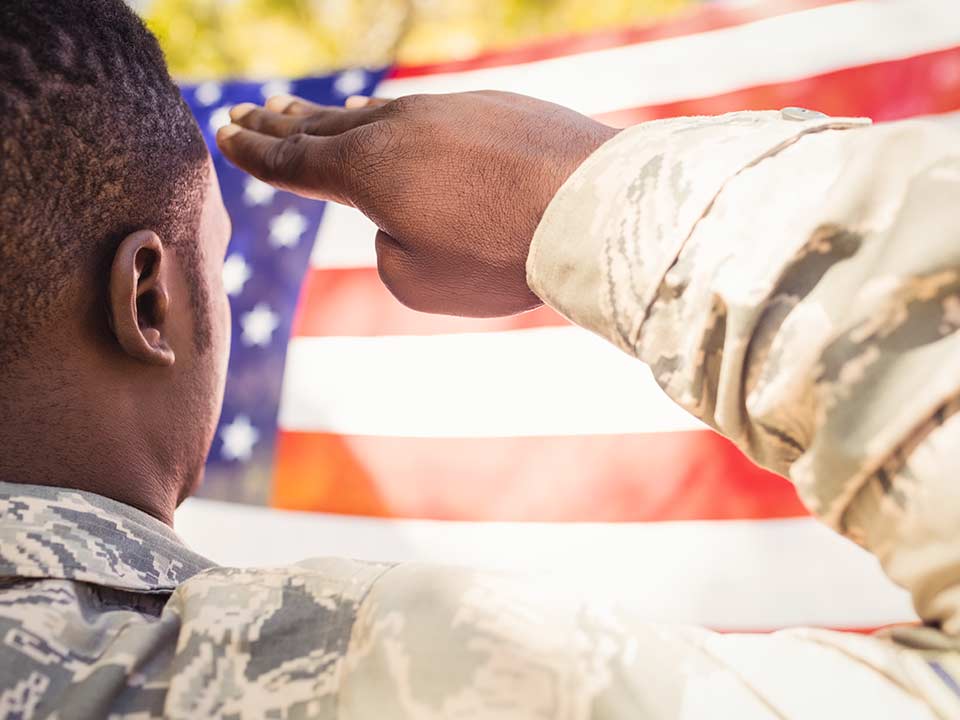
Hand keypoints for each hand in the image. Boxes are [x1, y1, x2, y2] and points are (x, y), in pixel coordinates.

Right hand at [217, 91, 616, 316]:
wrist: (589, 204)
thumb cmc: (500, 255)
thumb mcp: (420, 282)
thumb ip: (388, 251)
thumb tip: (399, 219)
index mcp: (366, 171)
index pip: (294, 161)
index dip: (255, 152)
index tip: (226, 132)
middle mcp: (397, 128)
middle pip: (324, 126)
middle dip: (280, 123)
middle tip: (247, 114)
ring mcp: (446, 109)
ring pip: (376, 114)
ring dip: (335, 117)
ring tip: (305, 114)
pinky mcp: (492, 105)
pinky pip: (427, 113)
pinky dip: (395, 118)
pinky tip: (389, 118)